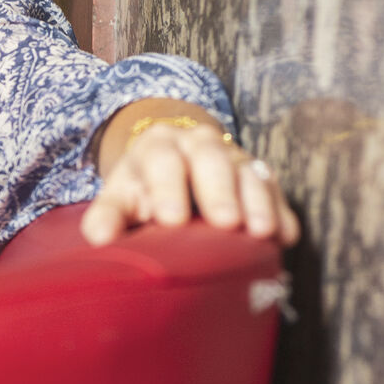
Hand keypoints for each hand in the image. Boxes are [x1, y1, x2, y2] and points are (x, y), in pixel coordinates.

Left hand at [80, 116, 299, 246]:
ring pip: (248, 172)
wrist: (173, 165)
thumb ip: (108, 216)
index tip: (171, 220)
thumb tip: (100, 239)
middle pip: (210, 160)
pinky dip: (281, 212)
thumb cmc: (144, 190)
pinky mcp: (261, 176)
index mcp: (159, 146)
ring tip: (261, 231)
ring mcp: (234, 157)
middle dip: (218, 191)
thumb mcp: (121, 197)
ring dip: (256, 201)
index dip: (168, 188)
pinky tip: (284, 236)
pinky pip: (274, 190)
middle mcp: (199, 144)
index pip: (162, 160)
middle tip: (225, 222)